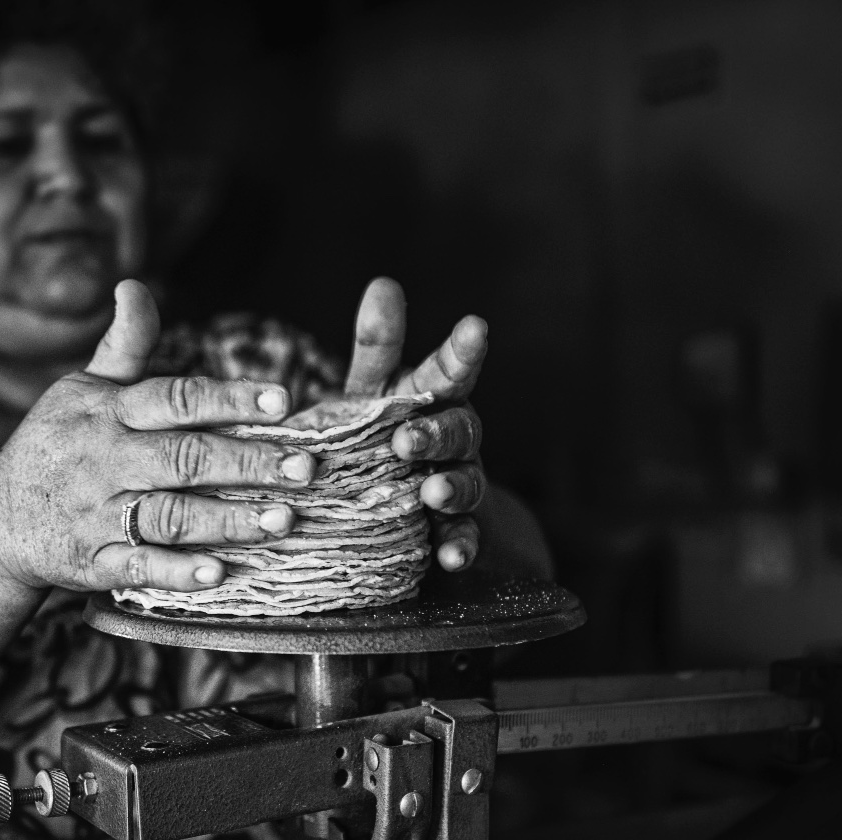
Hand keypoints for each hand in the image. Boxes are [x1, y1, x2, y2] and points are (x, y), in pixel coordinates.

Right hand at [0, 281, 317, 592]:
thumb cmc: (56, 444)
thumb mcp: (82, 387)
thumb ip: (124, 345)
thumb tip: (135, 285)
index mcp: (110, 412)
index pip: (177, 398)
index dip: (230, 398)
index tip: (284, 399)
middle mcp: (106, 460)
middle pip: (185, 457)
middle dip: (249, 462)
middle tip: (306, 467)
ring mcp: (98, 513)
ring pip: (170, 514)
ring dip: (228, 520)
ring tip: (283, 520)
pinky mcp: (92, 562)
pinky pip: (138, 566)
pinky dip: (177, 571)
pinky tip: (218, 574)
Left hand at [342, 277, 487, 571]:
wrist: (385, 507)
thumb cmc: (374, 434)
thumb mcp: (367, 392)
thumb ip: (376, 346)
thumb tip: (384, 281)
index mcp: (430, 397)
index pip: (450, 369)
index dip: (462, 349)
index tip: (474, 326)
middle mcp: (454, 437)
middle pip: (459, 428)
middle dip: (438, 431)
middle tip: (407, 439)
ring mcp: (460, 483)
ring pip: (467, 481)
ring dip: (452, 486)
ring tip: (430, 492)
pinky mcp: (455, 531)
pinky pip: (464, 538)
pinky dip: (459, 546)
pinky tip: (449, 556)